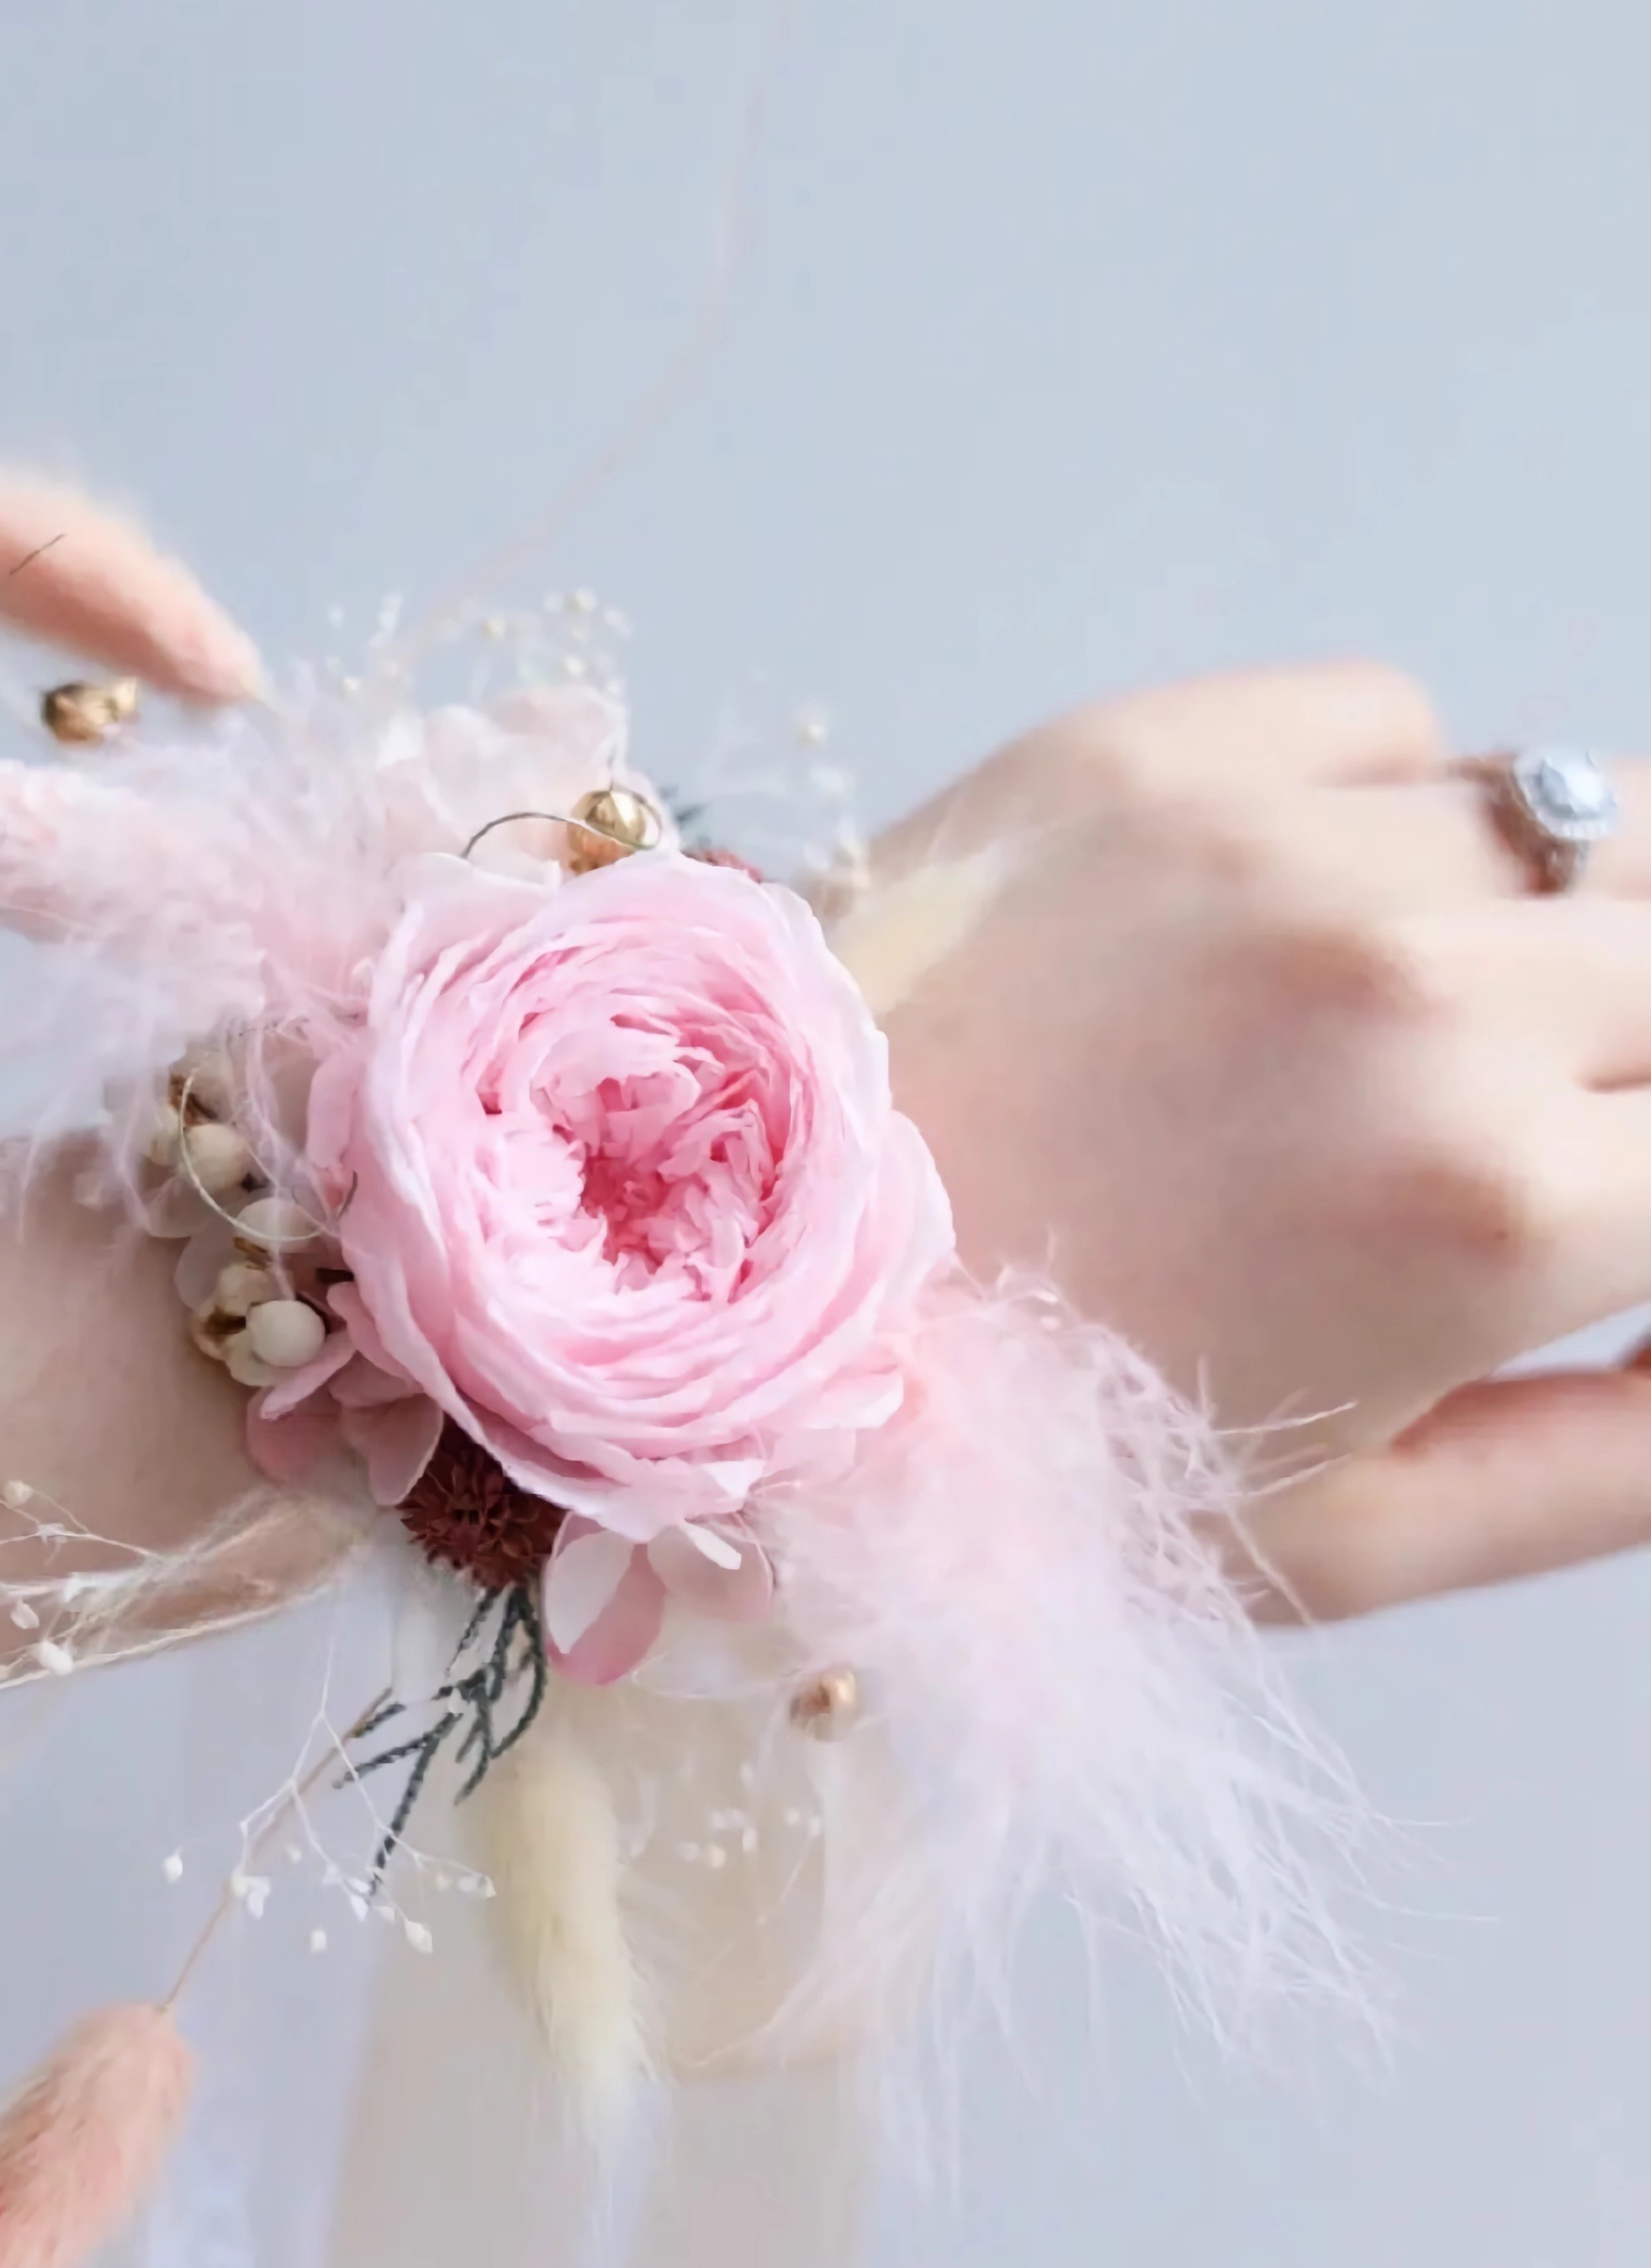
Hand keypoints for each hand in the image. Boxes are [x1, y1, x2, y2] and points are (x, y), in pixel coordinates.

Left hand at [852, 664, 1650, 1618]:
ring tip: (1386, 1049)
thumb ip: (1611, 1463)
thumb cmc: (1019, 1457)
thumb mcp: (1346, 1542)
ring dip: (1539, 939)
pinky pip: (1396, 724)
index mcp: (1498, 1206)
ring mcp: (1283, 846)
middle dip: (1637, 1057)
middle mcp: (1423, 988)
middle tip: (1520, 1132)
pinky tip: (1288, 927)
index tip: (1598, 1220)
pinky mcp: (1146, 752)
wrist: (709, 1300)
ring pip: (1574, 831)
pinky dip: (1398, 812)